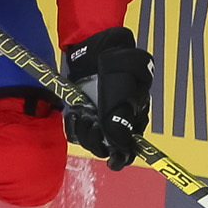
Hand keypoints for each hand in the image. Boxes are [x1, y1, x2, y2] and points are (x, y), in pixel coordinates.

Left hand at [64, 26, 152, 169]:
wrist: (96, 46)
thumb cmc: (118, 64)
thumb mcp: (125, 88)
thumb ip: (122, 116)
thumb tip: (119, 144)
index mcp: (134, 119)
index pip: (130, 147)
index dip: (122, 156)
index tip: (113, 161)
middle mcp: (116, 123)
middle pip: (107, 148)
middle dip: (97, 140)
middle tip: (92, 123)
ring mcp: (97, 119)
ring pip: (89, 141)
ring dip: (84, 132)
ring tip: (82, 114)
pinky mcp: (81, 114)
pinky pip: (75, 131)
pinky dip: (73, 126)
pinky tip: (74, 113)